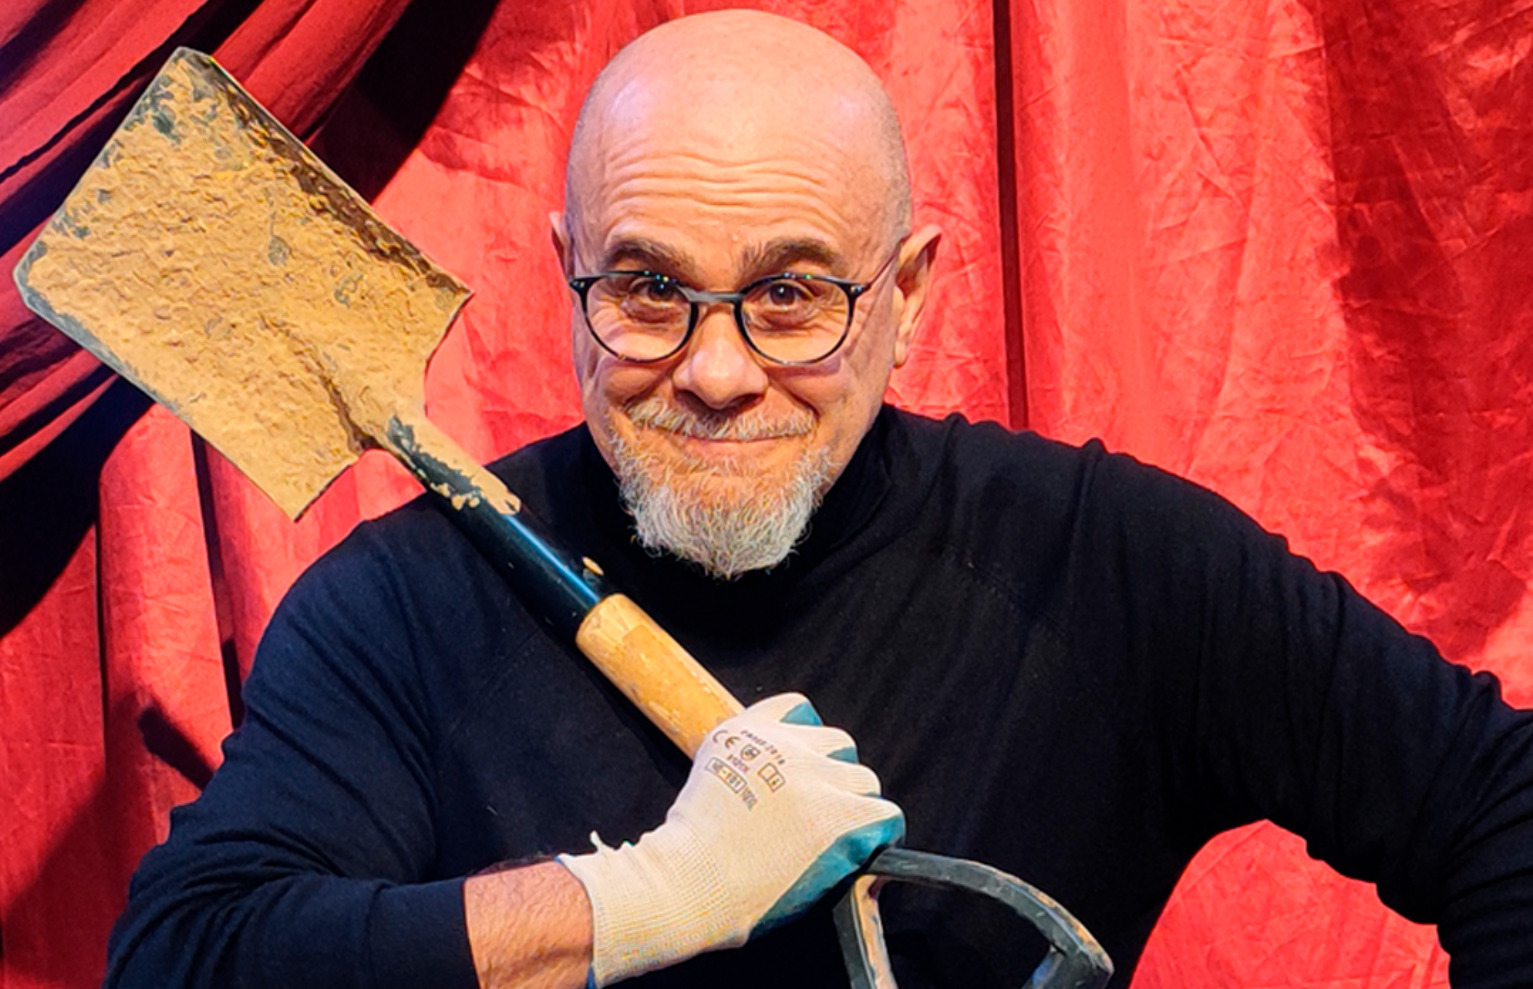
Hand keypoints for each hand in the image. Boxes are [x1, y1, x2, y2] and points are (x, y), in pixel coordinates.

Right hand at [558, 693, 903, 985]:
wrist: (687, 881)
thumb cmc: (687, 853)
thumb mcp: (705, 781)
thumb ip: (741, 768)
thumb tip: (775, 792)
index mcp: (746, 730)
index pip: (799, 709)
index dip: (806, 742)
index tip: (801, 773)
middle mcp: (786, 745)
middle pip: (838, 745)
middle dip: (831, 777)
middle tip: (817, 816)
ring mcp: (816, 778)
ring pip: (864, 781)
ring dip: (854, 807)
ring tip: (837, 840)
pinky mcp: (839, 818)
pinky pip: (887, 815)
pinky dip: (881, 835)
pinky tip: (865, 853)